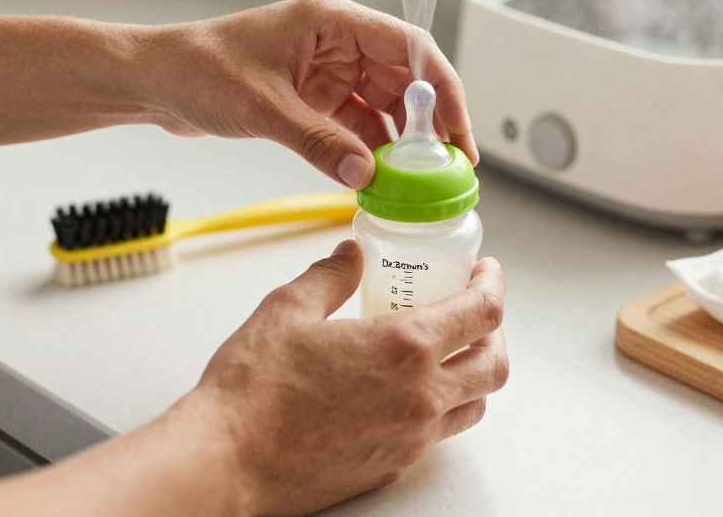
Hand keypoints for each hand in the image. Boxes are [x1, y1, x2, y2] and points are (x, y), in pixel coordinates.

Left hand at [142, 0, 478, 188]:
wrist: (155, 81)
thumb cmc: (198, 69)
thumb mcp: (263, 108)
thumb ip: (319, 142)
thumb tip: (367, 175)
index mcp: (333, 20)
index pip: (409, 48)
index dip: (443, 88)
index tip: (459, 131)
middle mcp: (337, 40)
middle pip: (405, 78)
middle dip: (429, 122)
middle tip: (450, 168)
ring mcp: (326, 69)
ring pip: (384, 105)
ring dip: (401, 141)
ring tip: (419, 180)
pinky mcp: (313, 96)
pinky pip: (356, 123)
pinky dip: (370, 150)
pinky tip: (381, 178)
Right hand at [191, 241, 507, 515]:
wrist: (228, 459)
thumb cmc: (253, 390)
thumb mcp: (288, 309)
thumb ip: (331, 276)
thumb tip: (350, 256)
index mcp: (405, 347)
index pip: (483, 311)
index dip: (493, 284)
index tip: (485, 272)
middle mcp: (421, 397)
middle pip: (494, 364)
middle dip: (494, 332)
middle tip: (474, 313)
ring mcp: (411, 438)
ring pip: (473, 405)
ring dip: (472, 374)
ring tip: (448, 354)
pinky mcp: (392, 466)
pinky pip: (436, 436)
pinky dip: (437, 408)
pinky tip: (405, 393)